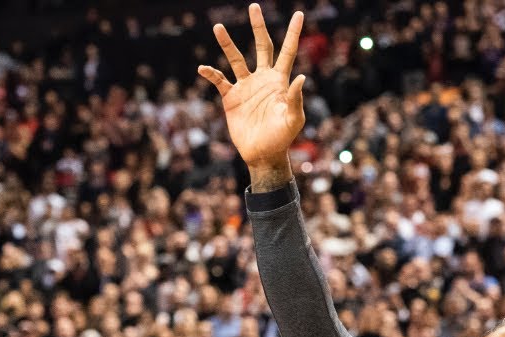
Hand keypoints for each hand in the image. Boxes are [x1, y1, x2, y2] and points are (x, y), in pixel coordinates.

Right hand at [199, 5, 306, 176]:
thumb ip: (296, 99)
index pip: (288, 51)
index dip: (293, 33)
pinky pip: (219, 80)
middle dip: (258, 27)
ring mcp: (246, 86)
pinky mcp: (231, 97)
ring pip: (235, 59)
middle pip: (261, 46)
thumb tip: (301, 76)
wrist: (263, 154)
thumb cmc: (282, 138)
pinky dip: (211, 73)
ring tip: (218, 27)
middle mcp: (263, 78)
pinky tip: (203, 69)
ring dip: (227, 44)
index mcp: (280, 80)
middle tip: (254, 7)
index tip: (299, 14)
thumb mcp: (293, 120)